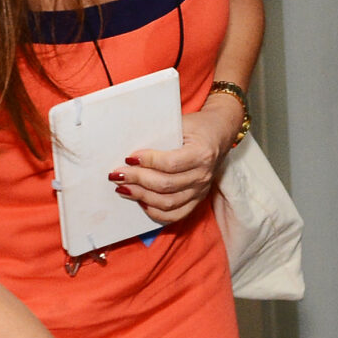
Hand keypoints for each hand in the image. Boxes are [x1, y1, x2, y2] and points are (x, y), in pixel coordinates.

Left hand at [115, 106, 236, 222]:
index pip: (171, 163)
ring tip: (123, 189)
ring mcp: (201, 190)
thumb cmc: (196, 127)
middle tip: (118, 174)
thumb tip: (130, 150)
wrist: (218, 134)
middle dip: (137, 180)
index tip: (129, 158)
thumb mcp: (181, 123)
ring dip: (141, 197)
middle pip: (166, 185)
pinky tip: (141, 202)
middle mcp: (203, 175)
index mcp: (202, 153)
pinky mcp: (197, 200)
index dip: (148, 162)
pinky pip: (176, 214)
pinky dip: (156, 212)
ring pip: (168, 203)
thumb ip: (160, 135)